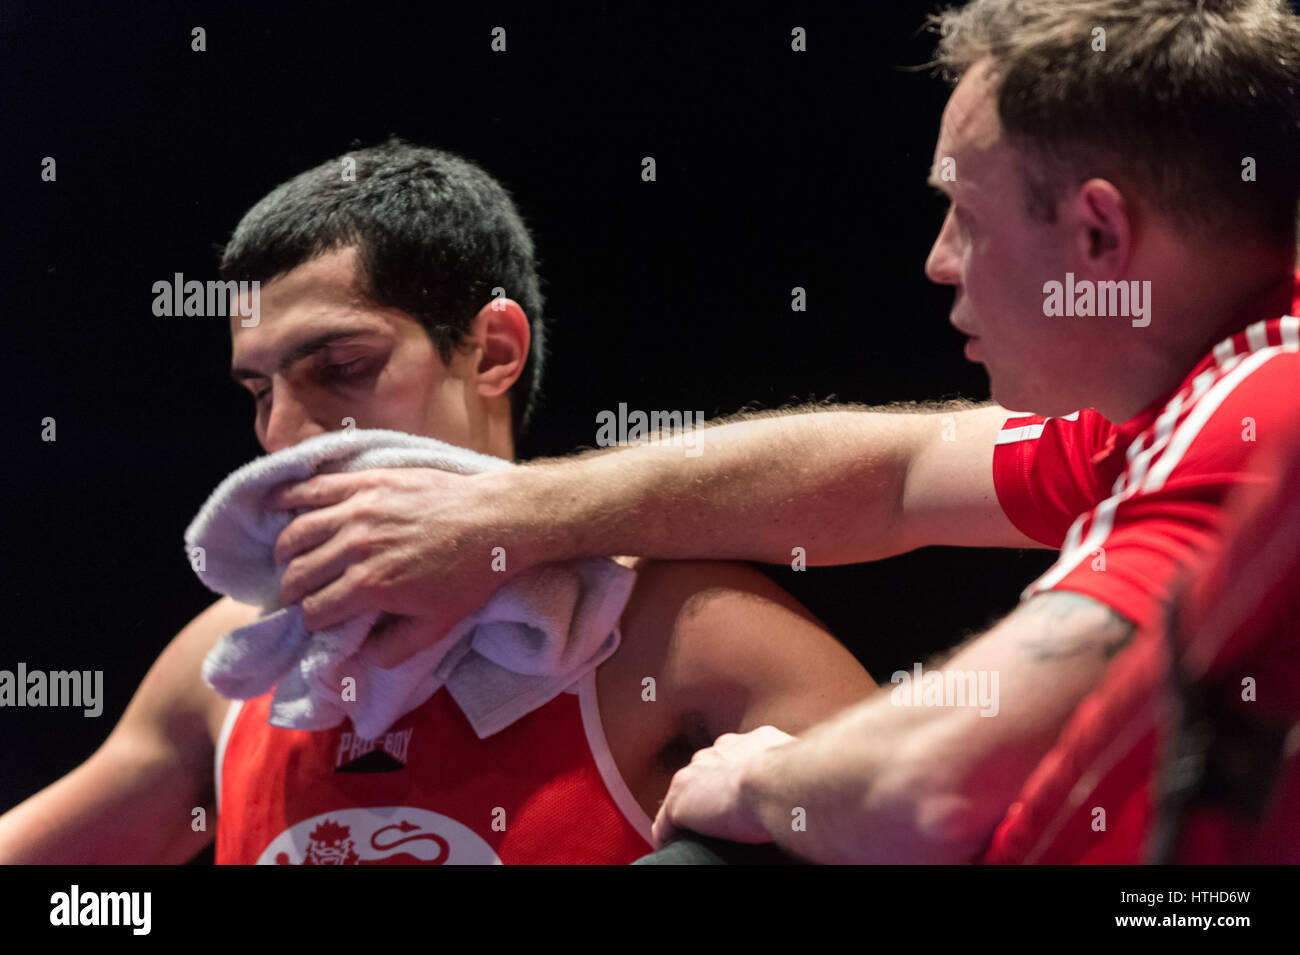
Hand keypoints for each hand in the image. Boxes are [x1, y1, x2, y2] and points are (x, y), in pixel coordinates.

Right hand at [268, 467, 533, 665]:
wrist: (495, 520)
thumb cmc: (468, 576)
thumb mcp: (436, 626)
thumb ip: (393, 649)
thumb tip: (359, 660)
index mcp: (368, 586)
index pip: (314, 611)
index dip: (312, 621)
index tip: (318, 621)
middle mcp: (354, 547)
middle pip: (297, 574)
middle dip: (291, 591)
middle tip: (296, 595)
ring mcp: (358, 509)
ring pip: (297, 533)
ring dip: (285, 552)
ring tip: (287, 560)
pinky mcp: (366, 481)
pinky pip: (314, 487)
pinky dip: (287, 497)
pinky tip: (274, 505)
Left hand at [651, 725, 795, 847]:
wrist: (781, 783)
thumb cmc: (804, 778)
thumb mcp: (809, 767)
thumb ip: (803, 772)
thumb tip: (819, 791)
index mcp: (755, 742)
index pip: (740, 759)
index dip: (741, 779)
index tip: (747, 800)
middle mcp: (723, 749)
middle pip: (710, 772)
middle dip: (714, 792)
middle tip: (726, 821)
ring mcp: (697, 772)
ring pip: (687, 795)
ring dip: (692, 814)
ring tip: (699, 836)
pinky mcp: (681, 798)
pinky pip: (666, 822)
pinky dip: (669, 837)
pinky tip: (675, 849)